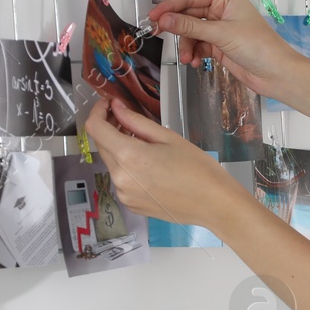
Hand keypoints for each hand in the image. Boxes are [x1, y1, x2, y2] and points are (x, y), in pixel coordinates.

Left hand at [84, 98, 253, 230]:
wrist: (213, 203)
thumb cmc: (197, 168)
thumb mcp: (168, 137)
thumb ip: (136, 121)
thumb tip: (116, 108)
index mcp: (129, 156)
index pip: (95, 129)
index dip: (97, 112)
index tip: (107, 104)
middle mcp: (120, 178)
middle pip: (102, 146)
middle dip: (109, 129)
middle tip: (126, 119)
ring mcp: (123, 194)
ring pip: (112, 163)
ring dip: (120, 150)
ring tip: (144, 144)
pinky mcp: (130, 205)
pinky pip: (121, 180)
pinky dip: (128, 168)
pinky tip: (149, 166)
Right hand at [147, 0, 297, 102]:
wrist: (276, 73)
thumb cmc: (259, 46)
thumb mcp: (221, 34)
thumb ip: (190, 27)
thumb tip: (164, 20)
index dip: (170, 6)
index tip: (154, 16)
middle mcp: (222, 9)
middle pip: (188, 14)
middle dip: (176, 28)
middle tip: (158, 35)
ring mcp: (220, 27)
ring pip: (191, 32)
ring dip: (186, 45)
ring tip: (188, 58)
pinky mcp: (219, 44)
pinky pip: (198, 45)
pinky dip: (194, 53)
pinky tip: (195, 62)